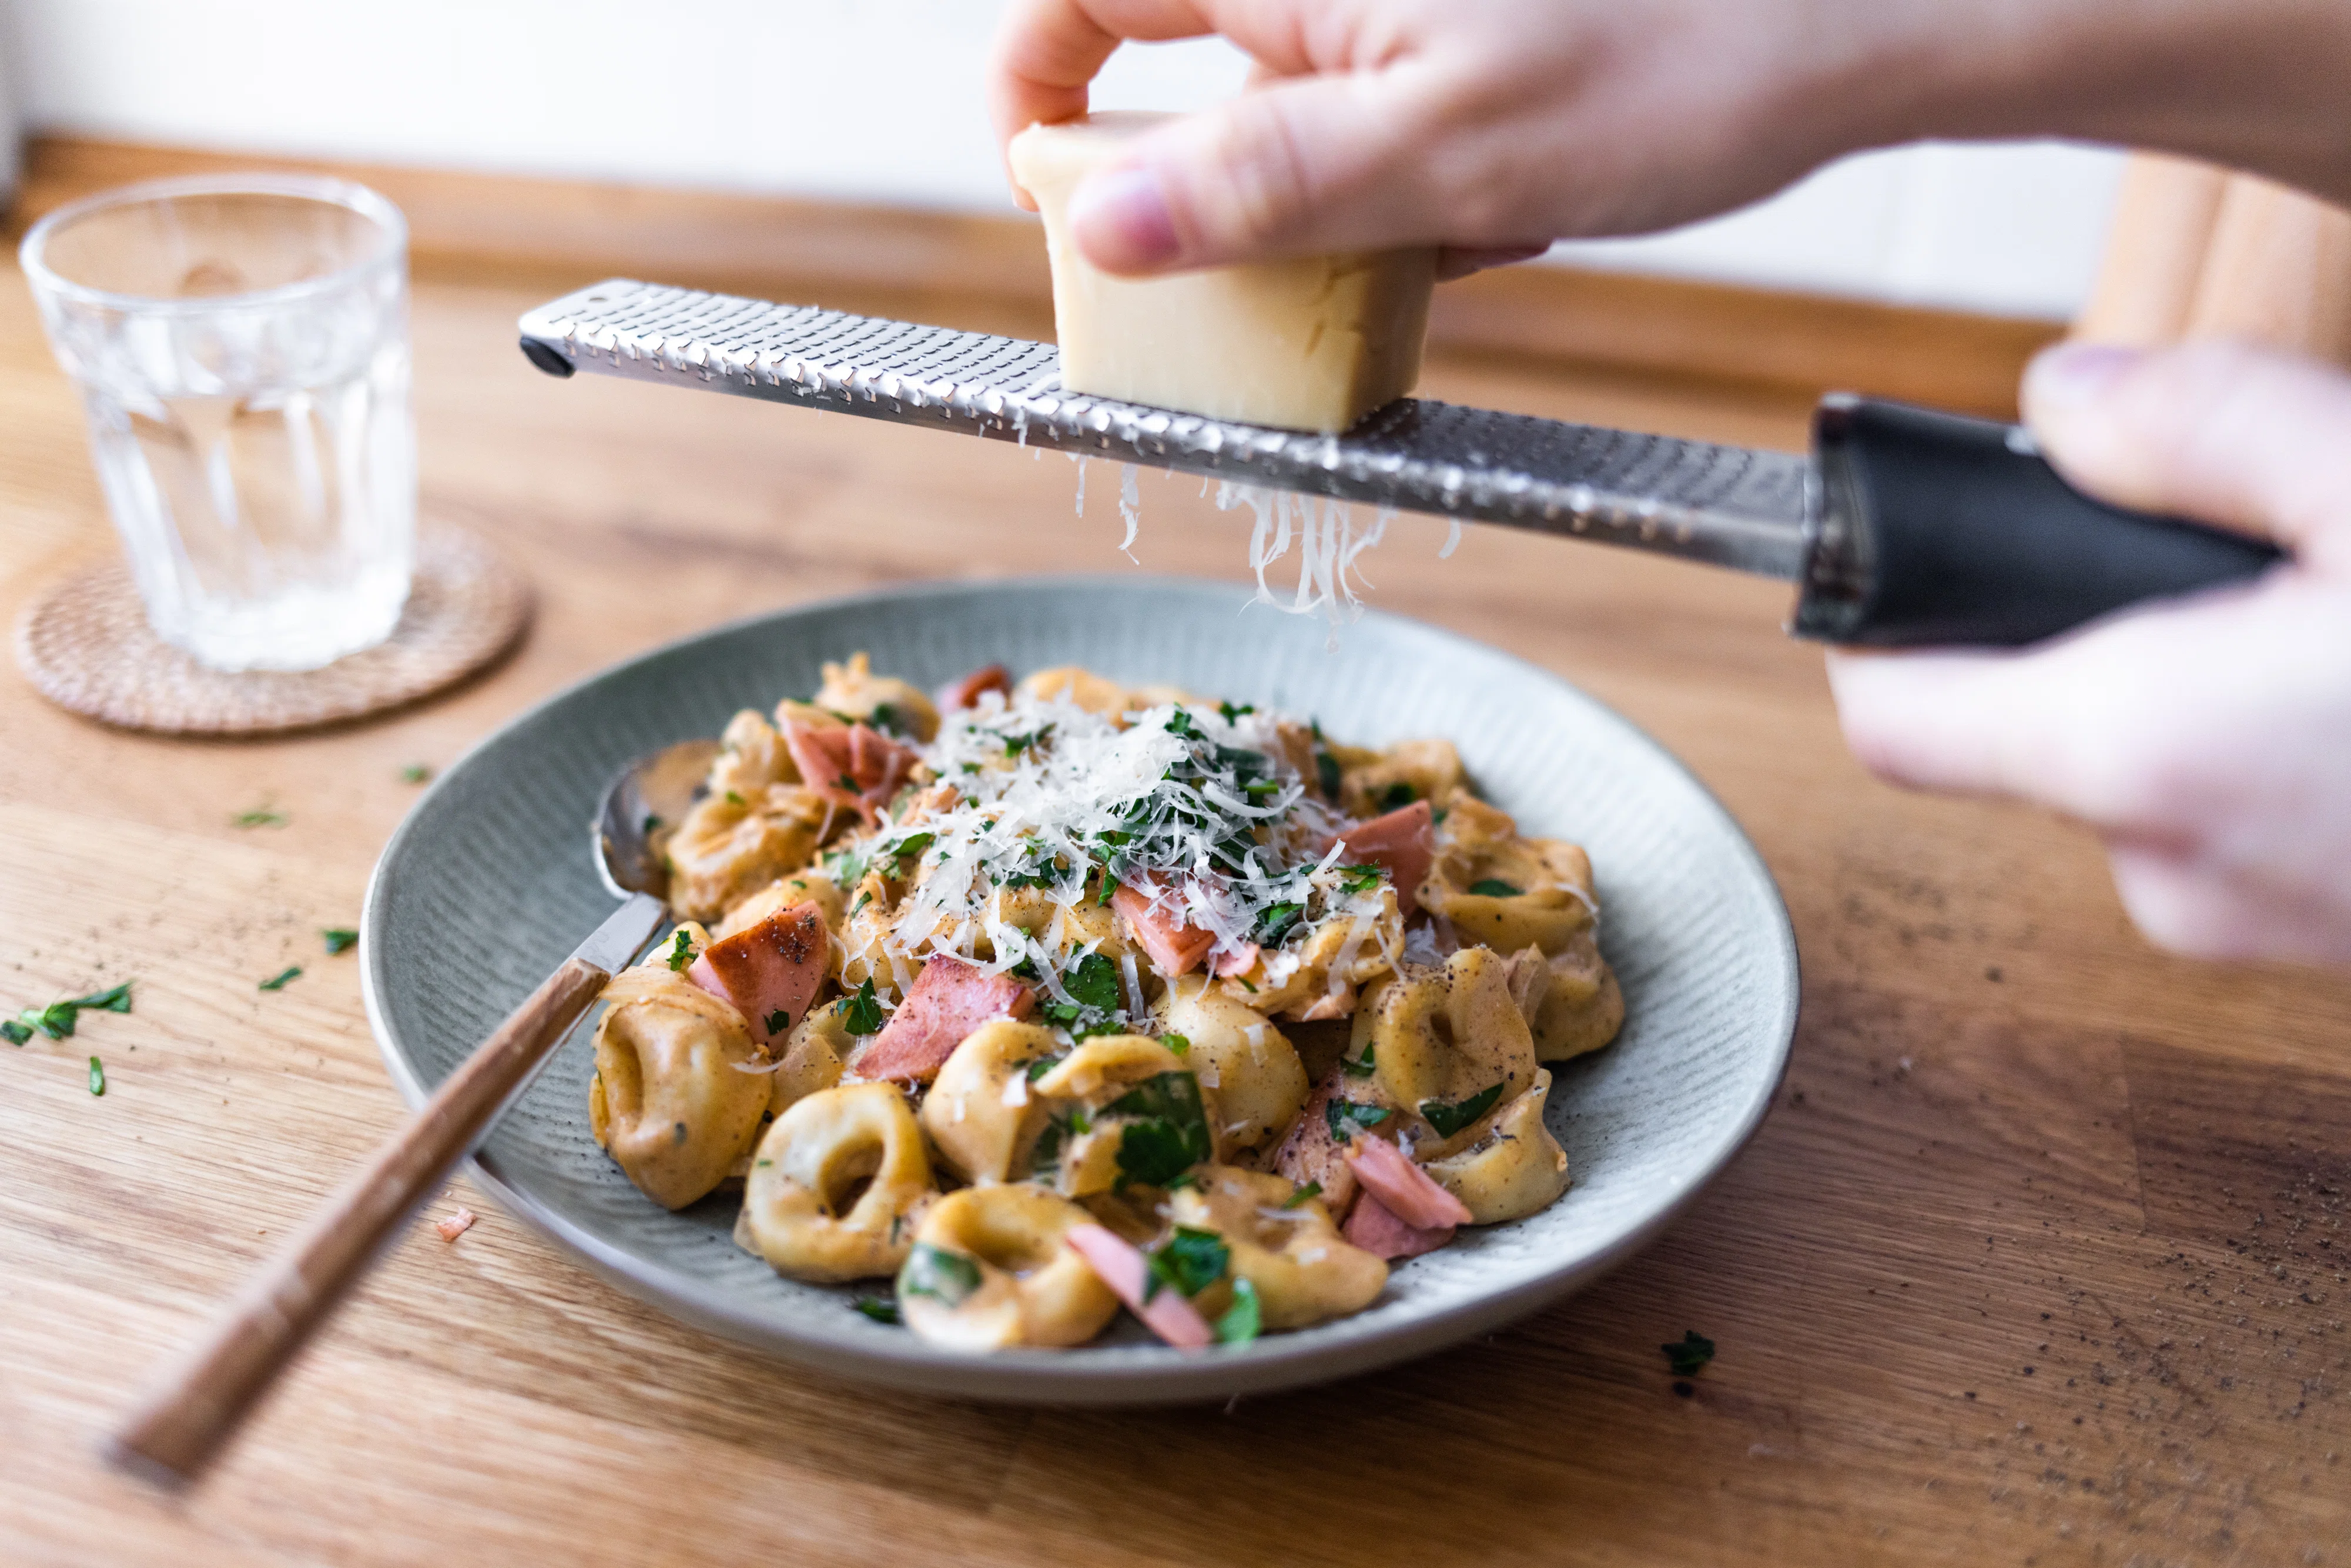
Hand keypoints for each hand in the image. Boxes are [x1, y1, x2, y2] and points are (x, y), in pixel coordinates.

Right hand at [989, 0, 1874, 274]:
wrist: (1854, 26)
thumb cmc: (1676, 63)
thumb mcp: (1440, 157)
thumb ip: (1252, 189)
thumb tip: (1093, 226)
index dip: (1036, 92)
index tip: (1051, 196)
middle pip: (1190, 67)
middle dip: (1241, 187)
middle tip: (1319, 257)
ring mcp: (1406, 2)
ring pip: (1297, 108)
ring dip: (1352, 199)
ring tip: (1470, 221)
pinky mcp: (1465, 29)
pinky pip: (1385, 114)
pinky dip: (1426, 181)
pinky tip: (1517, 197)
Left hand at [1829, 341, 2350, 963]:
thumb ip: (2198, 426)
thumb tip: (2061, 397)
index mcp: (2142, 749)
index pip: (1893, 721)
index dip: (1877, 635)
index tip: (1899, 569)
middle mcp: (2170, 865)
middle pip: (2026, 731)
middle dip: (2088, 632)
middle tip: (2219, 556)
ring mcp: (2250, 923)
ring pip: (2142, 774)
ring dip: (2195, 687)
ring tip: (2328, 624)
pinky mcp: (2320, 945)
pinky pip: (2237, 822)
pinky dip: (2269, 751)